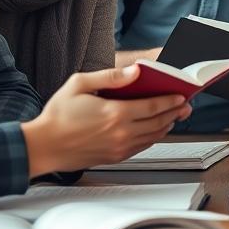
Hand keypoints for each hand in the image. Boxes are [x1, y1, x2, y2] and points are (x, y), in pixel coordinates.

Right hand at [21, 65, 190, 176]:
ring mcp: (119, 148)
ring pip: (153, 137)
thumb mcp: (79, 84)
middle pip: (158, 122)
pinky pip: (141, 147)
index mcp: (115, 113)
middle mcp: (121, 133)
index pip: (153, 106)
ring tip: (174, 117)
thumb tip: (134, 71)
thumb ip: (109, 77)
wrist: (43, 146)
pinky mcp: (114, 157)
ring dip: (166, 126)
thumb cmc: (57, 115)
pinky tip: (154, 130)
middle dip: (174, 113)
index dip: (170, 100)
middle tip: (185, 106)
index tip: (180, 95)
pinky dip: (152, 138)